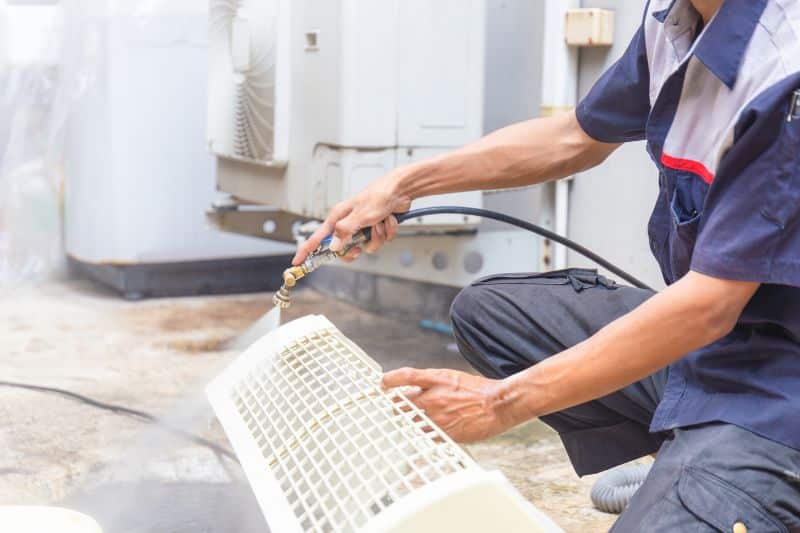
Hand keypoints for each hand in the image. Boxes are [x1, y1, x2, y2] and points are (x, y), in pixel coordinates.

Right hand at [292, 171, 411, 264]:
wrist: (400, 190)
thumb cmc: (379, 195)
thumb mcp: (359, 215)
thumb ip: (344, 232)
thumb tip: (332, 246)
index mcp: (338, 217)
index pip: (318, 237)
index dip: (307, 249)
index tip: (297, 261)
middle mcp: (348, 223)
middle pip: (344, 248)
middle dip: (355, 249)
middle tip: (358, 248)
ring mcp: (363, 227)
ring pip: (367, 246)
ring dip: (377, 236)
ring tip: (380, 222)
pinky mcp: (376, 229)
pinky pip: (380, 240)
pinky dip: (387, 232)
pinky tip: (388, 219)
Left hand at [382, 367, 515, 442]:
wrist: (498, 404)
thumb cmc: (478, 390)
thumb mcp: (453, 377)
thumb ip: (433, 382)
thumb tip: (416, 387)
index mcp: (438, 380)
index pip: (406, 376)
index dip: (390, 379)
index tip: (383, 382)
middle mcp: (435, 398)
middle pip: (401, 403)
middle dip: (395, 406)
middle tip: (394, 407)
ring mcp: (439, 417)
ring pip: (410, 422)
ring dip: (408, 421)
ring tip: (411, 421)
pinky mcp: (445, 433)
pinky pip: (425, 436)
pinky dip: (423, 434)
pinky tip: (426, 432)